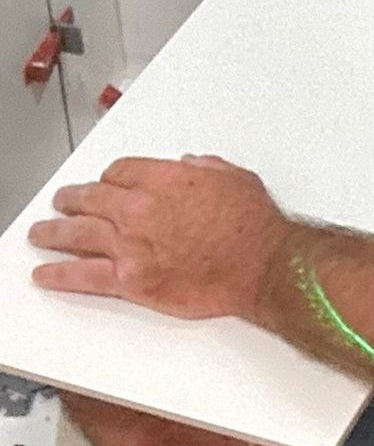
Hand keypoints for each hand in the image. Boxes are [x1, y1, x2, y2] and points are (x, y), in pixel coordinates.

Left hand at [28, 155, 289, 319]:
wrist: (260, 266)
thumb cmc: (254, 225)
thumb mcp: (235, 178)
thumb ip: (207, 168)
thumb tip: (193, 166)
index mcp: (163, 179)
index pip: (119, 172)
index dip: (109, 177)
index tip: (106, 183)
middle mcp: (139, 208)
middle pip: (90, 199)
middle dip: (72, 199)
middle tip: (63, 202)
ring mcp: (130, 245)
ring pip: (77, 234)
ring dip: (54, 232)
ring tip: (41, 233)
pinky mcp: (130, 279)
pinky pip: (83, 276)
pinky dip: (60, 275)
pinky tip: (46, 274)